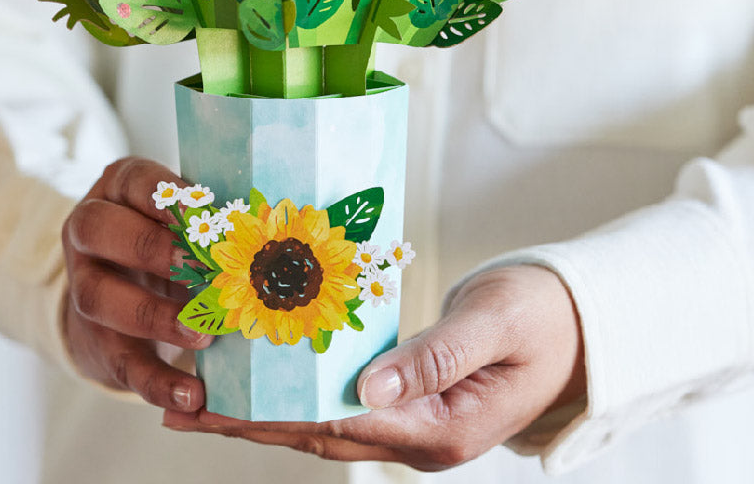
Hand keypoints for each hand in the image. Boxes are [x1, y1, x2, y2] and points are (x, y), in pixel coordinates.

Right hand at [61, 156, 211, 410]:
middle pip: (98, 229)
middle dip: (150, 246)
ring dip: (155, 316)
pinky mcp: (97, 340)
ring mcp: (84, 286)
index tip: (202, 210)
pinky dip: (158, 383)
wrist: (121, 292)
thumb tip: (270, 225)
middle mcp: (89, 234)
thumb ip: (211, 219)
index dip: (164, 193)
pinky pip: (121, 362)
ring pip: (100, 298)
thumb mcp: (181, 218)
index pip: (131, 179)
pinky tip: (192, 395)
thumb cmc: (168, 238)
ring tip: (203, 333)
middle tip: (198, 266)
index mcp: (116, 191)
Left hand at [163, 265, 584, 469]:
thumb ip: (433, 358)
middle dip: (247, 421)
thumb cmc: (540, 316)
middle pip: (316, 433)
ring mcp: (413, 423)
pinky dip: (296, 393)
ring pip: (322, 422)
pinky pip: (341, 402)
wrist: (574, 323)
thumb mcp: (492, 326)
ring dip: (263, 412)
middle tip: (179, 403)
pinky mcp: (408, 401)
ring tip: (199, 396)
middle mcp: (419, 438)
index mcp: (441, 429)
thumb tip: (366, 386)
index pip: (339, 424)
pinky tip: (263, 377)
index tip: (214, 401)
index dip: (272, 415)